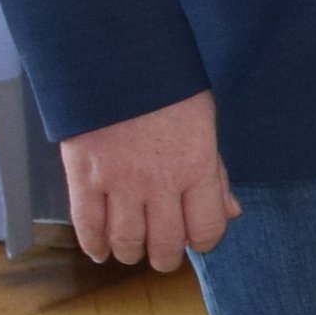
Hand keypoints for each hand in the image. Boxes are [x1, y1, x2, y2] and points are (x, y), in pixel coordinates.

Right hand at [58, 92, 239, 271]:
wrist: (117, 57)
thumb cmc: (166, 87)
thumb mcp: (204, 123)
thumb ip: (215, 174)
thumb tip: (231, 212)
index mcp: (197, 166)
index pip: (206, 228)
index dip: (203, 241)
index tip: (197, 239)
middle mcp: (160, 182)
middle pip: (165, 244)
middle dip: (165, 257)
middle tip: (163, 255)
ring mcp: (120, 182)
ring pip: (126, 241)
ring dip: (131, 253)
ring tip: (133, 250)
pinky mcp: (84, 177)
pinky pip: (87, 225)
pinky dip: (94, 244)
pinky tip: (100, 250)